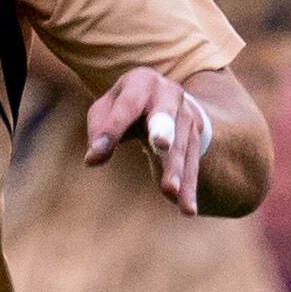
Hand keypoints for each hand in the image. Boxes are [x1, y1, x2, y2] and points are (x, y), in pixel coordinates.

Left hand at [85, 67, 208, 212]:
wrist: (164, 98)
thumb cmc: (125, 106)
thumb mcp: (106, 110)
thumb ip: (99, 131)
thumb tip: (93, 159)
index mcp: (141, 82)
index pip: (126, 106)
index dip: (112, 128)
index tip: (96, 154)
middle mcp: (169, 95)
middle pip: (164, 117)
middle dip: (163, 130)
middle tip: (161, 145)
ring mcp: (186, 117)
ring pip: (181, 146)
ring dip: (176, 170)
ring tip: (170, 192)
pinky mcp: (196, 139)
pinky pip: (193, 165)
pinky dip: (189, 188)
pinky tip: (187, 209)